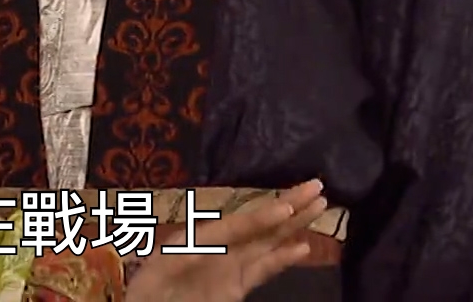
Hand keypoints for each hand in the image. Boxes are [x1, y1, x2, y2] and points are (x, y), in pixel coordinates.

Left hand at [124, 180, 328, 301]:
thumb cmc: (152, 286)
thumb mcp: (165, 263)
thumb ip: (185, 254)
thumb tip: (201, 245)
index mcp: (201, 235)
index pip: (240, 223)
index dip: (264, 215)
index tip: (289, 203)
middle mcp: (222, 246)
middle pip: (262, 224)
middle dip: (289, 205)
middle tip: (317, 186)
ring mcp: (232, 266)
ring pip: (270, 242)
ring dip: (294, 225)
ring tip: (320, 206)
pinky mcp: (236, 287)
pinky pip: (263, 270)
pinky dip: (283, 259)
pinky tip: (302, 247)